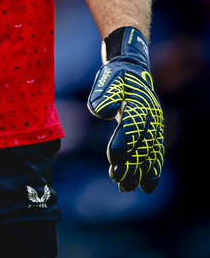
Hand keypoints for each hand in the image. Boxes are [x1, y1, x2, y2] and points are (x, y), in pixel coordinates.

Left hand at [88, 27, 163, 192]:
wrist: (133, 70)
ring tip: (125, 187)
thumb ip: (103, 94)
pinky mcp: (154, 132)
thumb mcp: (108, 79)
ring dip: (140, 171)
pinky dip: (152, 170)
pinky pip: (156, 153)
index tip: (113, 160)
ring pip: (150, 152)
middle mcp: (151, 116)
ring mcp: (155, 125)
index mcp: (138, 102)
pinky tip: (145, 186)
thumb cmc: (117, 76)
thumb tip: (101, 113)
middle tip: (117, 179)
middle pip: (143, 144)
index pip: (131, 126)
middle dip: (131, 163)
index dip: (123, 143)